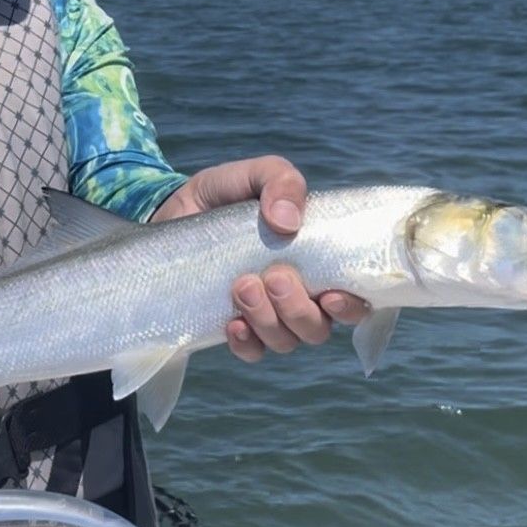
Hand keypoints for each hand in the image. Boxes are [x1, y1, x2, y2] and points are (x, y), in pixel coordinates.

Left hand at [150, 155, 369, 361]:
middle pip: (318, 327)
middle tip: (274, 277)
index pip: (353, 299)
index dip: (352, 306)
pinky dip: (245, 342)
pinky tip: (232, 323)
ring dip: (268, 320)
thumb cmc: (226, 194)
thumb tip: (288, 221)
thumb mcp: (252, 175)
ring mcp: (265, 315)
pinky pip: (250, 351)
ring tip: (242, 286)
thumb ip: (280, 181)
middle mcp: (298, 296)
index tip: (332, 295)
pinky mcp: (232, 327)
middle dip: (299, 309)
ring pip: (286, 341)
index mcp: (317, 262)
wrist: (173, 211)